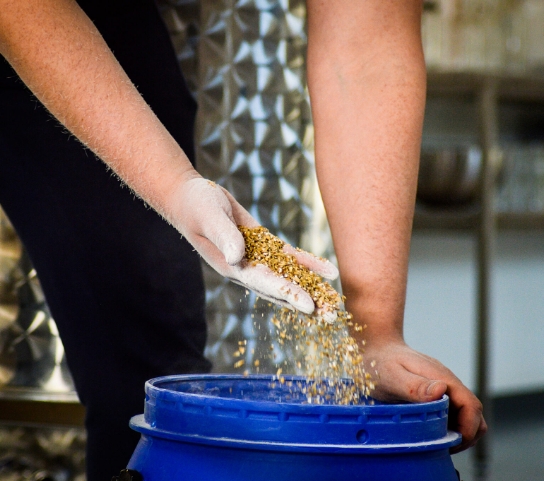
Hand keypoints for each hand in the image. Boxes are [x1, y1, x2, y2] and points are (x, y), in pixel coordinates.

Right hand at [168, 175, 338, 314]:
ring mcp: (256, 258)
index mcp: (232, 267)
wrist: (191, 198)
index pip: (264, 283)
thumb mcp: (209, 217)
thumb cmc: (195, 206)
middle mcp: (246, 268)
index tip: (309, 307)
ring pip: (289, 277)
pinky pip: (290, 258)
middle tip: (331, 317)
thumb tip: (238, 257)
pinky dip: (309, 264)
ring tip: (334, 303)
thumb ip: (223, 235)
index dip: (287, 294)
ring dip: (312, 289)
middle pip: (281, 289)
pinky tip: (329, 271)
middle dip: (306, 302)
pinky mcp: (263, 245)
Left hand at [363, 339, 486, 452]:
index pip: (472, 406)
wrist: (376, 348)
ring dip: (459, 432)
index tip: (453, 443)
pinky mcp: (436, 395)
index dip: (468, 428)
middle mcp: (447, 383)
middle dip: (467, 435)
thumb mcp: (393, 375)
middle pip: (475, 414)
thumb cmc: (380, 362)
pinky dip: (449, 428)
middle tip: (445, 447)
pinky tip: (431, 434)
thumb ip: (415, 385)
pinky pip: (452, 414)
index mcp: (442, 378)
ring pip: (466, 416)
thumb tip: (442, 390)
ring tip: (438, 443)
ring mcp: (443, 389)